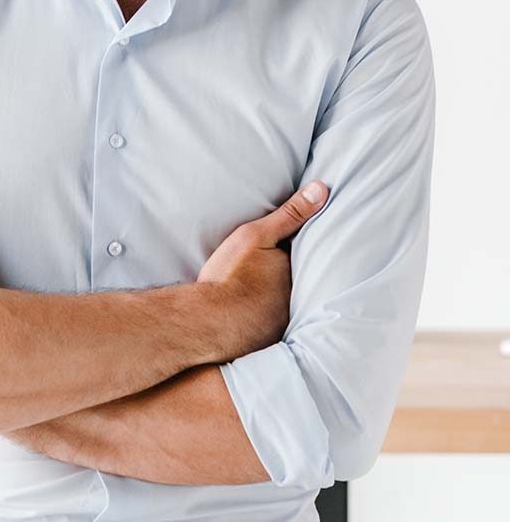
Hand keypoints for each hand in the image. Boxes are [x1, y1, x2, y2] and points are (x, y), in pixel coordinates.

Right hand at [197, 179, 328, 361]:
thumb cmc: (230, 275)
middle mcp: (299, 299)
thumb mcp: (257, 235)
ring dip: (284, 293)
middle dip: (295, 270)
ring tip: (270, 285)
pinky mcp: (272, 338)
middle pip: (301, 278)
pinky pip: (278, 320)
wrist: (206, 321)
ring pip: (290, 300)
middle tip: (277, 263)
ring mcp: (287, 321)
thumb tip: (322, 189)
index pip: (309, 254)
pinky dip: (272, 312)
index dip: (302, 245)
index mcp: (298, 272)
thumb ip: (290, 213)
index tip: (297, 238)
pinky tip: (259, 308)